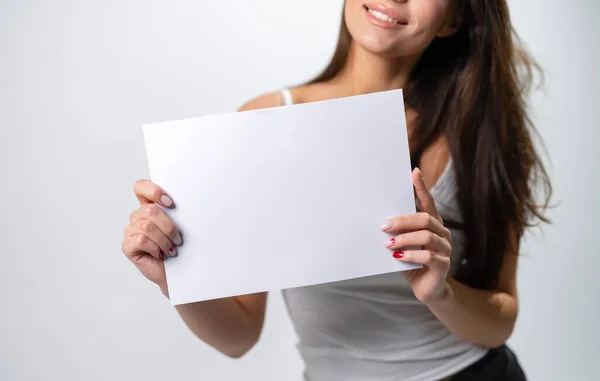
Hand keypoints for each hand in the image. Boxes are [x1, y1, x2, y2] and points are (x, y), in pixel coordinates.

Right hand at [121, 180, 181, 294]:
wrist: (180, 272)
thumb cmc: (181, 248)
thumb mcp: (182, 225)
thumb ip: (177, 211)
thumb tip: (187, 200)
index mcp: (150, 205)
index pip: (141, 187)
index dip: (153, 191)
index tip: (170, 203)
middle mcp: (138, 216)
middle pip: (149, 209)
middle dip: (168, 226)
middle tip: (178, 239)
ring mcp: (131, 231)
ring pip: (146, 226)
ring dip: (163, 239)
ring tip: (171, 249)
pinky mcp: (127, 246)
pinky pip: (140, 240)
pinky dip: (155, 248)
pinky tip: (160, 254)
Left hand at [381, 168, 452, 303]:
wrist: (425, 289)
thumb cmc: (411, 263)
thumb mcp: (402, 245)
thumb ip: (396, 233)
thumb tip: (379, 221)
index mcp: (433, 224)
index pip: (428, 202)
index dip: (422, 188)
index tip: (414, 173)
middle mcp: (442, 233)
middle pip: (425, 218)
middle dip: (403, 220)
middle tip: (385, 226)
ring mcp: (445, 248)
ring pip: (426, 235)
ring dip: (405, 239)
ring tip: (389, 244)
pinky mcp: (444, 264)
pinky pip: (428, 255)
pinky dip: (410, 255)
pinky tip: (398, 257)